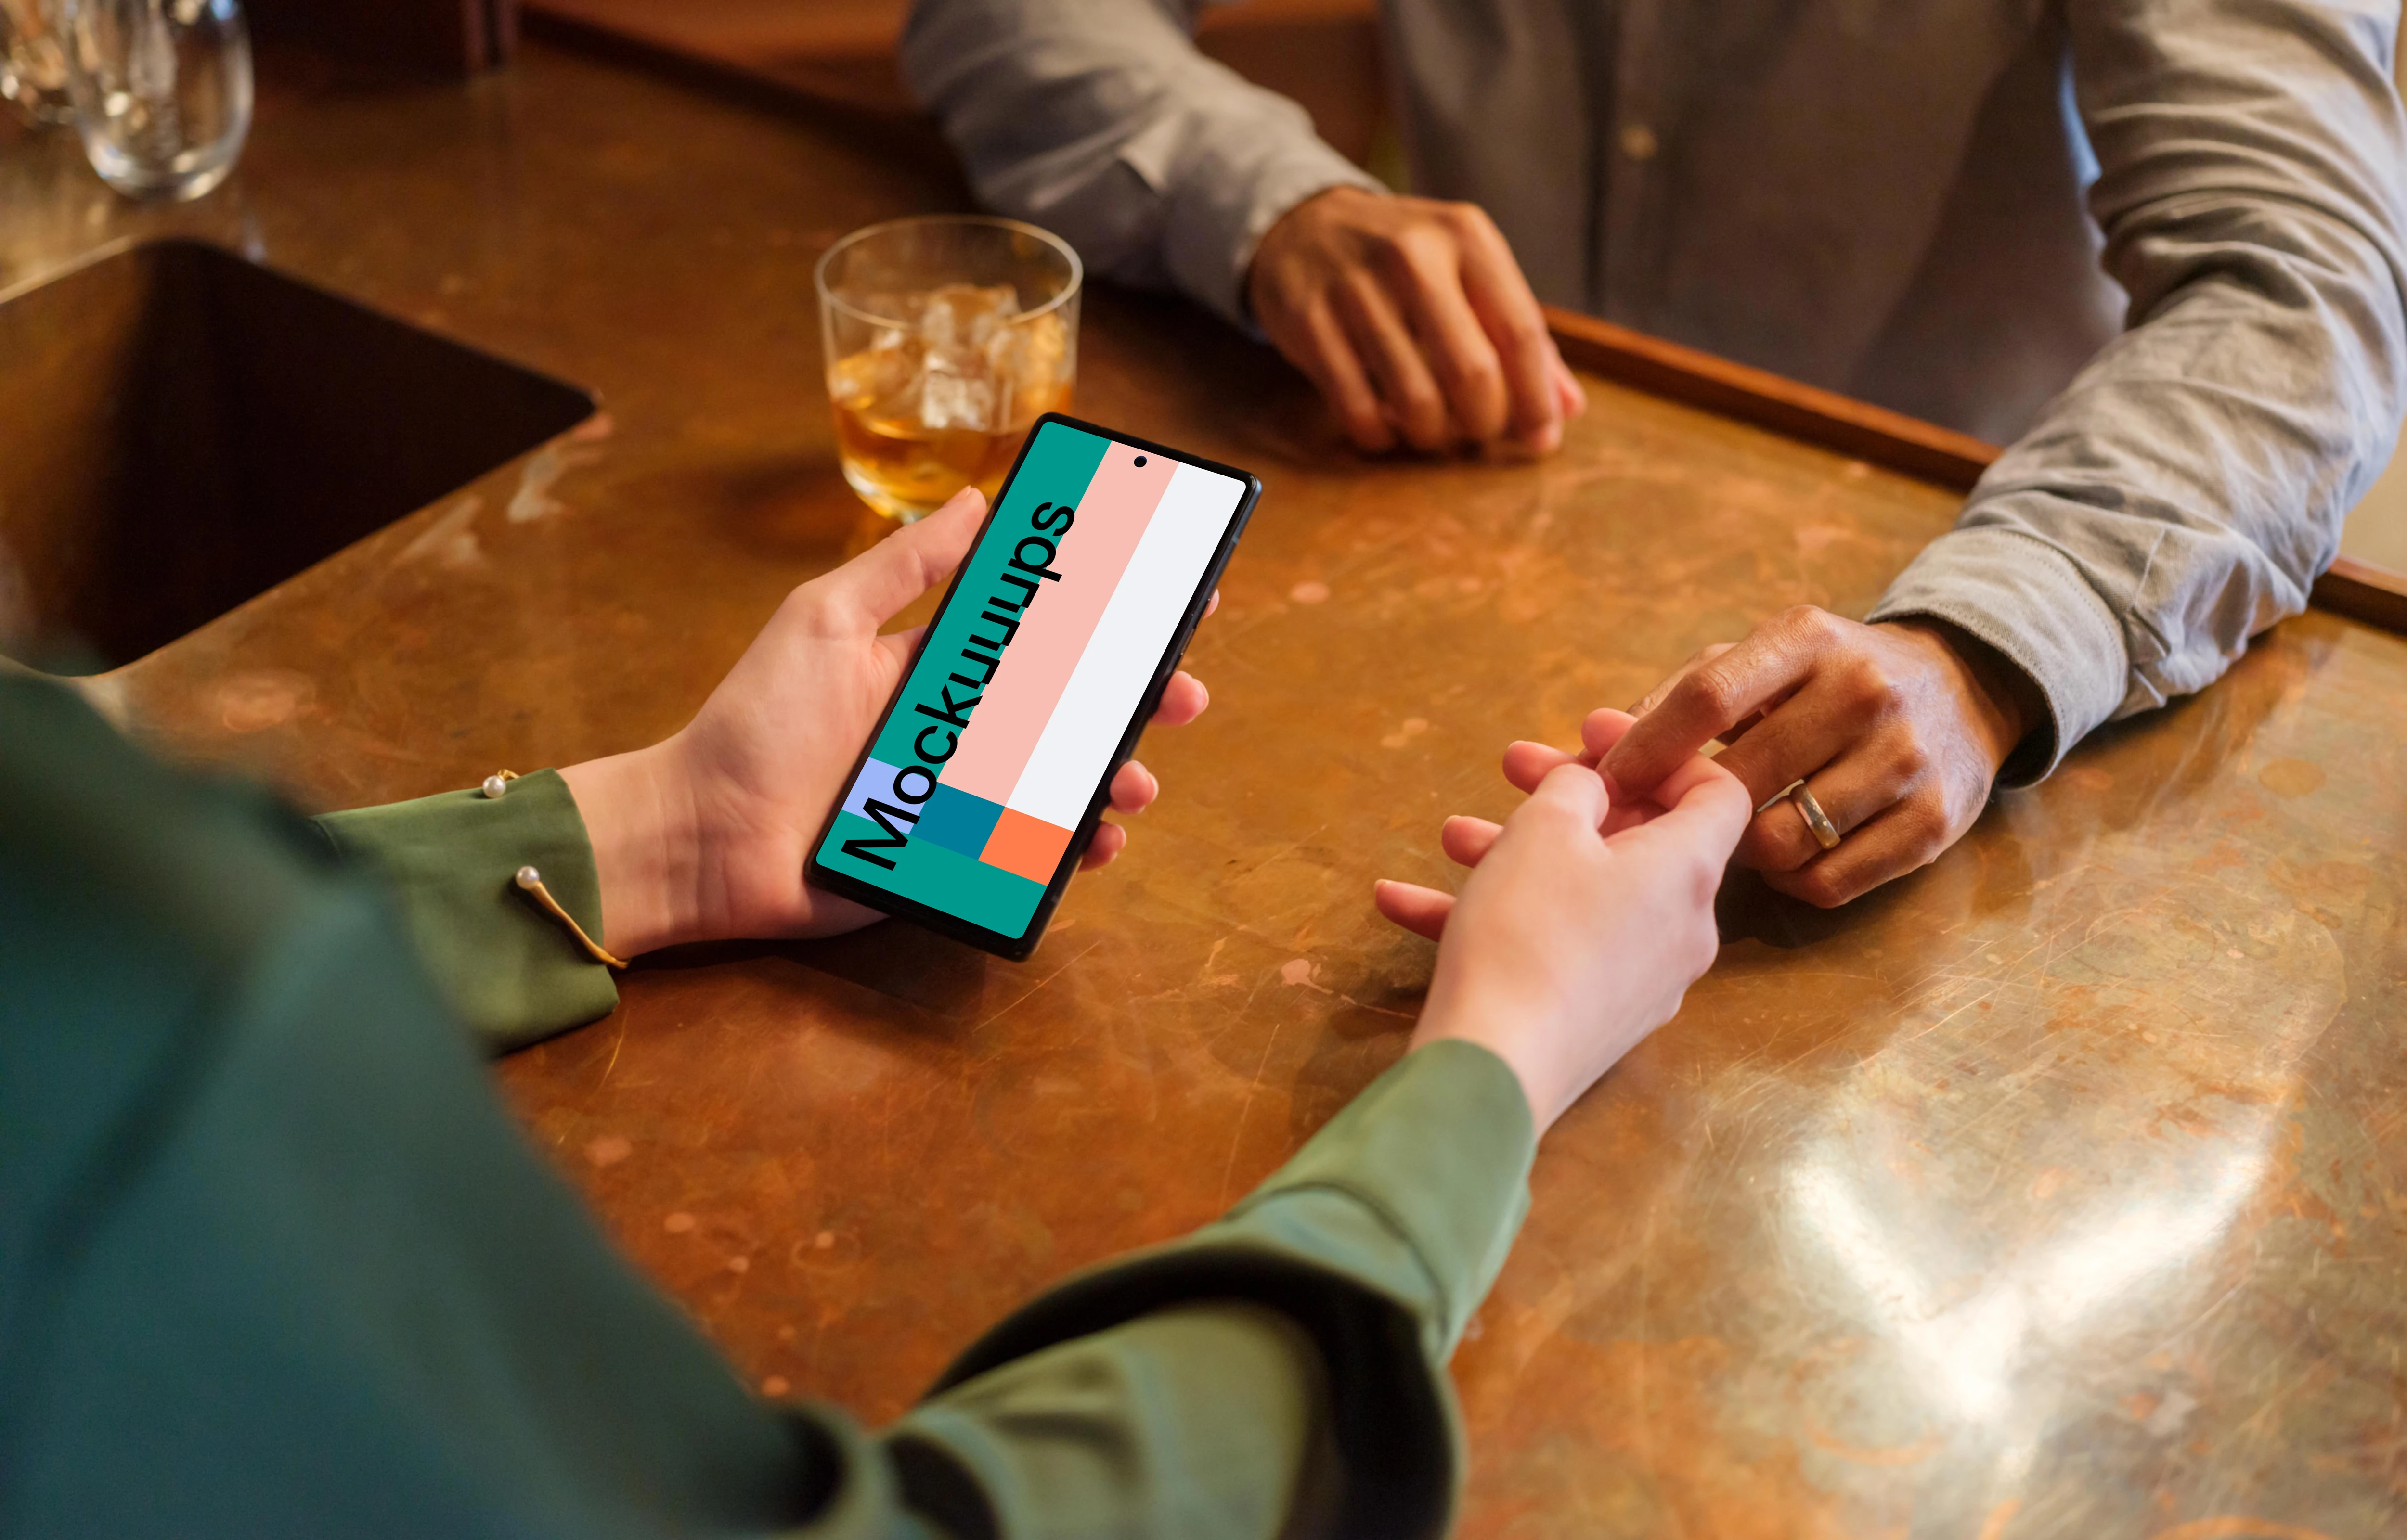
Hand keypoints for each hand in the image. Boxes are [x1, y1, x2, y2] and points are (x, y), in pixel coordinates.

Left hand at [559, 487, 1211, 955]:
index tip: (1168, 591)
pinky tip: (1097, 838)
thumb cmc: (751, 725)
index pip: (1038, 630)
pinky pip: (1033, 853)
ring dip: (1113, 775)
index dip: (1105, 613)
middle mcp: (959, 728)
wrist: (703, 836)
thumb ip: (901, 567)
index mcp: (937, 666)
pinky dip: (1075, 846)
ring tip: (1133, 780)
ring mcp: (962, 796)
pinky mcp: (953, 860)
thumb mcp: (823, 623)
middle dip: (1137, 698)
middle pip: (1071, 707)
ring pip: (1064, 781)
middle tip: (1185, 694)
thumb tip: (977, 501)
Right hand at [1247, 185, 1586, 455]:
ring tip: (1430, 431)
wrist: (1304, 226)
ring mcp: (1356, 287)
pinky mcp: (1310, 321)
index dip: (1536, 400)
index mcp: (1466, 236)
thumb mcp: (1468, 272)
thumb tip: (1567, 408)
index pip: (1521, 333)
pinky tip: (1384, 426)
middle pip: (1473, 373)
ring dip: (1430, 436)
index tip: (1540, 440)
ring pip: (1415, 399)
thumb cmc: (1406, 263)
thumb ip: (1520, 335)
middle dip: (1483, 423)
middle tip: (1476, 433)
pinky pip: (1357, 408)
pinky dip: (1379, 434)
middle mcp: (1413, 255)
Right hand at [1375, 711, 1751, 1132]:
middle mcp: (1682, 927)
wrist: (1494, 1071)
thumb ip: (1574, 789)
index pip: (1716, 791)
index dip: (1661, 750)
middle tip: (1512, 768)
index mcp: (1687, 871)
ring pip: (1586, 892)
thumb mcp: (1544, 831)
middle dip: (1569, 798)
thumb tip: (1593, 790)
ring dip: (1520, 855)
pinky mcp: (1598, 1017)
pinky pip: (1557, 945)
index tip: (1593, 735)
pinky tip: (1405, 904)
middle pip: (1640, 839)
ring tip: (1449, 837)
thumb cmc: (1527, 932)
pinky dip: (1498, 919)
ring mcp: (1643, 979)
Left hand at [1600, 608, 2039, 908]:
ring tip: (1735, 835)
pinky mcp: (1931, 824)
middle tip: (1663, 826)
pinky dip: (1790, 880)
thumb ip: (1674, 699)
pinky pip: (1826, 881)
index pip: (1706, 698)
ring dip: (1741, 852)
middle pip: (1740, 780)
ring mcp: (1904, 760)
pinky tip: (1787, 855)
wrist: (1961, 690)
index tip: (1602, 786)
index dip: (1645, 751)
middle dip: (1687, 812)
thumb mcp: (1759, 662)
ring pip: (1780, 840)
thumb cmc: (1823, 679)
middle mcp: (1863, 692)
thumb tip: (1587, 739)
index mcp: (1806, 639)